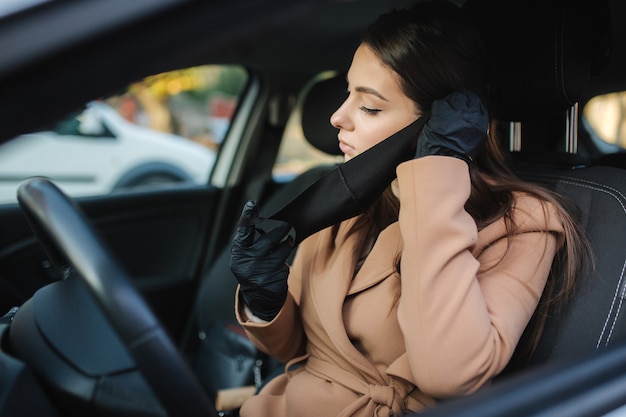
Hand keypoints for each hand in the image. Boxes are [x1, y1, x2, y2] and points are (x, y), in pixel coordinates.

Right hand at [230, 200, 293, 320]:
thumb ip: (249, 240)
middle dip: (281, 230)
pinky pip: (286, 263)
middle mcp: (248, 263)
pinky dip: (285, 262)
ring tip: (288, 242)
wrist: (259, 299)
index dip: (248, 217)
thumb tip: (255, 215)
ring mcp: (263, 272)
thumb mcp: (244, 256)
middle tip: (287, 224)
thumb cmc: (251, 268)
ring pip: (282, 250)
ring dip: (287, 244)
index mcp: (239, 254)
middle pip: (269, 239)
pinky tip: (280, 266)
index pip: (243, 232)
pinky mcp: (276, 279)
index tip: (252, 204)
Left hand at [415, 91, 487, 162]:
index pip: (475, 101)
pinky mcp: (442, 112)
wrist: (444, 160)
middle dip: (456, 102)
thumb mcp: (475, 138)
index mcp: (480, 120)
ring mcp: (456, 112)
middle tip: (450, 111)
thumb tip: (470, 114)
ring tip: (443, 117)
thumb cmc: (457, 154)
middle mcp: (470, 114)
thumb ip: (474, 122)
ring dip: (446, 105)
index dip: (467, 102)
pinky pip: (439, 103)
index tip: (461, 106)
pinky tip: (436, 119)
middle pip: (463, 97)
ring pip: (451, 98)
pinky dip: (436, 110)